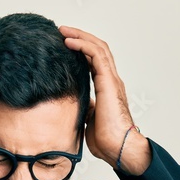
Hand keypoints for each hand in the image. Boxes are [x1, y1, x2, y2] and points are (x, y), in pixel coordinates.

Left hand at [59, 25, 150, 174]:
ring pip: (98, 47)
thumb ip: (86, 107)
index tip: (65, 45)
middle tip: (62, 31)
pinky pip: (96, 55)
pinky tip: (69, 42)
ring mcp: (111, 80)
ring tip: (63, 31)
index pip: (95, 61)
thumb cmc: (107, 140)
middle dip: (80, 37)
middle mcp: (111, 80)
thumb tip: (77, 103)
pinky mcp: (108, 82)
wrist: (118, 148)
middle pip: (97, 49)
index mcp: (107, 88)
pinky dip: (82, 45)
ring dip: (80, 36)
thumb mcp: (89, 120)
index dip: (81, 50)